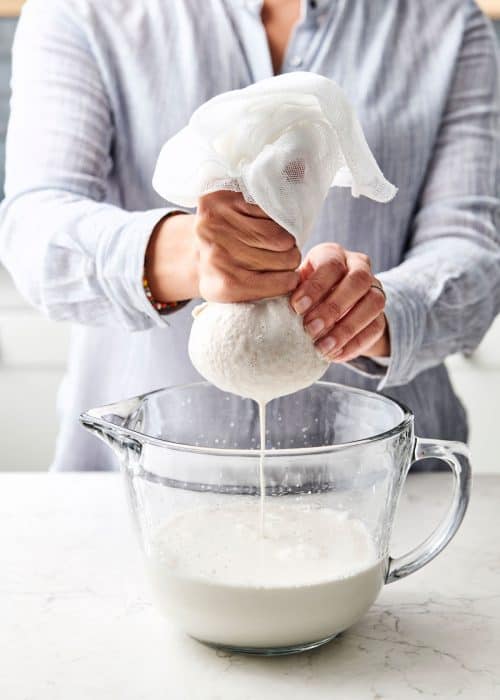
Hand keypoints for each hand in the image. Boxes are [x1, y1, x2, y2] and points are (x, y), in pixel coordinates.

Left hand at [145, 191, 300, 303]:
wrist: (188, 249)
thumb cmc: (222, 274)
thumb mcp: (238, 296)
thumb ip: (264, 295)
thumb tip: (296, 285)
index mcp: (227, 286)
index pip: (284, 283)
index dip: (290, 279)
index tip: (286, 276)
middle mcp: (221, 257)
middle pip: (287, 258)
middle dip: (288, 258)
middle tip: (277, 256)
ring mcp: (221, 226)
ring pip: (282, 236)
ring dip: (284, 238)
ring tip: (271, 241)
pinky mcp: (223, 200)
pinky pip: (270, 212)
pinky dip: (272, 219)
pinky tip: (261, 223)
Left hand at [290, 243, 389, 361]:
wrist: (328, 308)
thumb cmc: (304, 294)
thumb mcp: (295, 288)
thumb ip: (290, 294)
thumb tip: (275, 310)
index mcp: (333, 255)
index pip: (331, 264)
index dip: (315, 286)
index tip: (297, 308)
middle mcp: (359, 266)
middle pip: (358, 280)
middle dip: (333, 307)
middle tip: (310, 330)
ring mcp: (375, 289)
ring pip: (374, 303)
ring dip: (347, 328)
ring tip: (323, 348)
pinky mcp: (381, 313)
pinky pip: (376, 327)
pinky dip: (356, 344)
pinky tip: (336, 355)